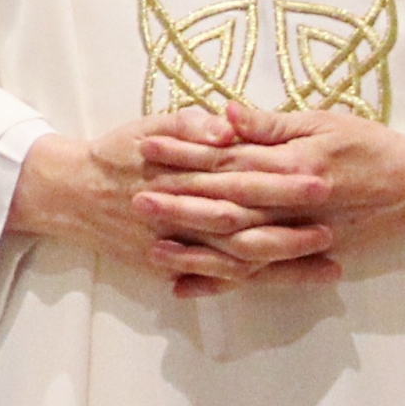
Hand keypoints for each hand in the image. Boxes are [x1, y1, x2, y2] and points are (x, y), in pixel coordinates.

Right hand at [5, 109, 334, 295]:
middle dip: (291, 227)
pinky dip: (248, 282)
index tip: (321, 178)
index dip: (283, 180)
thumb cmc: (119, 151)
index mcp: (185, 170)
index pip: (244, 176)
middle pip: (246, 223)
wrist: (70, 192)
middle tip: (334, 224)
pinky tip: (280, 280)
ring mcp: (176, 244)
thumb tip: (227, 126)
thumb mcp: (153, 123)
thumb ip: (192, 124)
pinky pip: (215, 278)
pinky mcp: (168, 265)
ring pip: (236, 259)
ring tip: (325, 260)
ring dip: (282, 261)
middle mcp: (183, 211)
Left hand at [135, 103, 404, 273]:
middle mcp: (292, 203)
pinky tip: (186, 285)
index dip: (187, 152)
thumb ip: (271, 124)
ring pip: (235, 246)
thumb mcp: (323, 120)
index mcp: (293, 162)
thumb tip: (225, 113)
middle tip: (136, 196)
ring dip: (193, 246)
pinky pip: (254, 274)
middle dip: (179, 200)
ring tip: (152, 244)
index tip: (149, 146)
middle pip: (226, 203)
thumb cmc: (369, 144)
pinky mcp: (301, 257)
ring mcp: (297, 235)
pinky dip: (220, 282)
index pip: (229, 157)